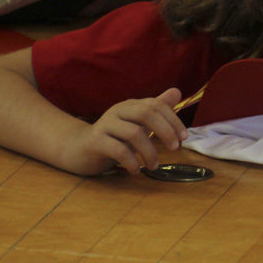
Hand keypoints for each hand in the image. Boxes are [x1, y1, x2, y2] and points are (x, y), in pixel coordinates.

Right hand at [61, 88, 188, 175]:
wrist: (78, 149)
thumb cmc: (113, 137)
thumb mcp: (136, 123)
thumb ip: (156, 110)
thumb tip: (177, 91)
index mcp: (130, 105)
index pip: (156, 105)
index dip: (173, 120)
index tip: (184, 138)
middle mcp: (118, 111)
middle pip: (146, 113)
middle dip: (165, 131)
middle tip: (175, 148)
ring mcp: (105, 125)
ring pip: (134, 133)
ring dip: (149, 152)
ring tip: (154, 166)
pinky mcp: (95, 141)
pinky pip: (118, 150)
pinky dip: (132, 162)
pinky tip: (136, 170)